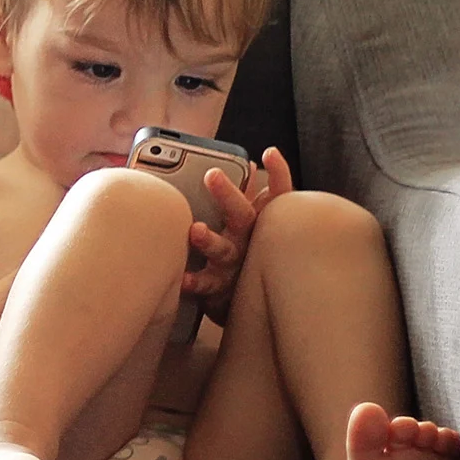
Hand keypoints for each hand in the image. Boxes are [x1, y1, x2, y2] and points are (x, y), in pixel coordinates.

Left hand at [182, 146, 293, 324]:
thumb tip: (248, 163)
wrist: (247, 306)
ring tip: (195, 230)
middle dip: (228, 195)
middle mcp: (250, 242)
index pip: (276, 197)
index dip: (277, 175)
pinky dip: (194, 281)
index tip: (268, 153)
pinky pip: (206, 285)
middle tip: (212, 174)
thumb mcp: (253, 225)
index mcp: (259, 224)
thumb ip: (249, 197)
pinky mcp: (218, 288)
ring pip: (224, 251)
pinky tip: (182, 278)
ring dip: (209, 240)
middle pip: (243, 216)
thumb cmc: (247, 255)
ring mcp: (235, 266)